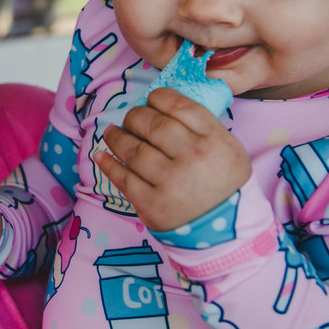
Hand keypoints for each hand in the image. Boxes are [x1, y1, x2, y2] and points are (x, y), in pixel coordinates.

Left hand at [95, 88, 250, 231]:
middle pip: (152, 124)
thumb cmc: (222, 182)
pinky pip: (123, 178)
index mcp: (213, 139)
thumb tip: (159, 105)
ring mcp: (171, 182)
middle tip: (131, 119)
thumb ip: (199, 125)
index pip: (178, 106)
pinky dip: (108, 164)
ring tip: (112, 133)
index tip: (150, 99)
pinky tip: (102, 156)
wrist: (226, 230)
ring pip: (134, 149)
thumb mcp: (226, 146)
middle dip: (135, 117)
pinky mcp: (153, 205)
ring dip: (117, 137)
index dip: (158, 98)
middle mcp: (193, 157)